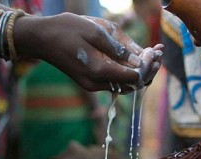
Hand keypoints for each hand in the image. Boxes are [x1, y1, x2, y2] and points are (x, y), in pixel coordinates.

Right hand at [19, 14, 161, 92]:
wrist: (42, 38)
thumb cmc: (67, 29)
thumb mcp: (95, 30)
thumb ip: (119, 47)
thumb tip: (140, 59)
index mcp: (99, 71)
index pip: (134, 76)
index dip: (148, 65)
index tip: (155, 49)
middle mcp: (97, 84)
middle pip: (132, 85)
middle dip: (148, 70)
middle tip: (158, 52)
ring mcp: (93, 86)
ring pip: (125, 86)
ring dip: (139, 72)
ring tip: (151, 54)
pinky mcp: (91, 83)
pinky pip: (115, 82)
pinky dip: (127, 73)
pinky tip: (135, 58)